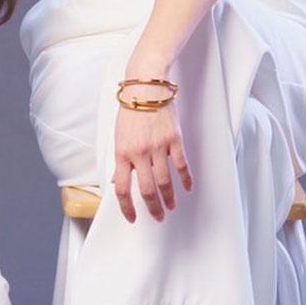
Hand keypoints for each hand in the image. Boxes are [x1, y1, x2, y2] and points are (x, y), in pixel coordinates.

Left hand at [113, 100, 192, 223]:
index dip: (126, 207)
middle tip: (158, 217)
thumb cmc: (131, 110)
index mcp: (122, 153)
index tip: (132, 217)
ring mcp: (157, 147)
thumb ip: (121, 159)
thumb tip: (118, 180)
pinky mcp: (174, 140)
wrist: (146, 87)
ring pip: (164, 181)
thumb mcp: (119, 136)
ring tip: (171, 206)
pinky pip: (181, 165)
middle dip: (153, 207)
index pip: (122, 188)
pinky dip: (185, 179)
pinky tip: (187, 188)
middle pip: (146, 190)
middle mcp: (139, 153)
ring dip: (169, 198)